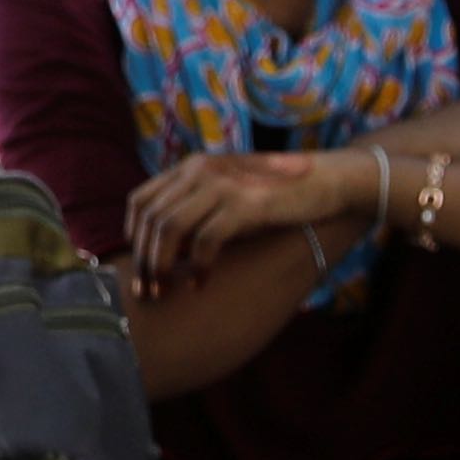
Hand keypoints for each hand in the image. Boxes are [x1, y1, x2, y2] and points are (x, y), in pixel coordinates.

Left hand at [122, 145, 363, 289]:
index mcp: (193, 167)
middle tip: (148, 292)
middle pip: (151, 218)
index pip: (140, 200)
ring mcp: (223, 184)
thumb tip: (171, 248)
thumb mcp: (231, 194)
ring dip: (162, 265)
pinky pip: (206, 239)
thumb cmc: (279, 196)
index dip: (133, 237)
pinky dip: (199, 266)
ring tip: (166, 291)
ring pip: (170, 228)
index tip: (139, 267)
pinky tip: (202, 284)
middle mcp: (201, 170)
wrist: (326, 181)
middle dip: (144, 260)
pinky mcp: (246, 204)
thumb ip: (200, 208)